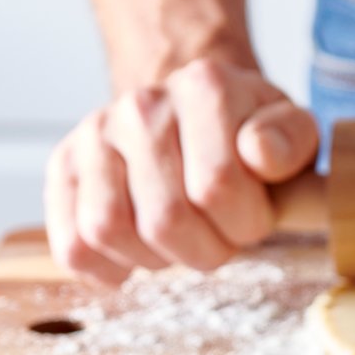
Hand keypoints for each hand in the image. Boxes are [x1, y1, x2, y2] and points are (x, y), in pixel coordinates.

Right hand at [46, 58, 318, 283]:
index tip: (255, 217)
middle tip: (219, 237)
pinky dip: (104, 267)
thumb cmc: (247, 136)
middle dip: (206, 249)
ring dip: (154, 258)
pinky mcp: (63, 166)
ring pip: (108, 229)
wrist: (196, 115)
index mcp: (204, 87)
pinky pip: (70, 243)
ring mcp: (95, 133)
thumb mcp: (290, 131)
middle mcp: (141, 104)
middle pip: (165, 217)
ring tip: (178, 243)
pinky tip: (135, 257)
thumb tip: (260, 152)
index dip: (245, 223)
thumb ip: (292, 140)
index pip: (218, 185)